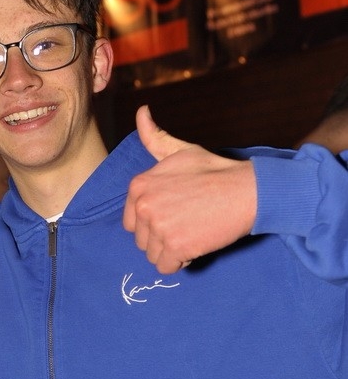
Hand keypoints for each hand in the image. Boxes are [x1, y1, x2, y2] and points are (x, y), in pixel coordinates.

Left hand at [123, 106, 256, 273]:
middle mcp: (143, 206)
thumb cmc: (216, 171)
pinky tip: (196, 245)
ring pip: (153, 255)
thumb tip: (141, 112)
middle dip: (162, 237)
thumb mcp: (181, 150)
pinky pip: (166, 267)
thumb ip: (155, 138)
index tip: (177, 212)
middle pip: (142, 240)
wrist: (247, 190)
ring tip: (194, 231)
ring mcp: (159, 227)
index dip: (154, 222)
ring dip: (172, 250)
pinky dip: (181, 262)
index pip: (132, 220)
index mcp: (139, 185)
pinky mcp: (176, 246)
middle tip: (189, 222)